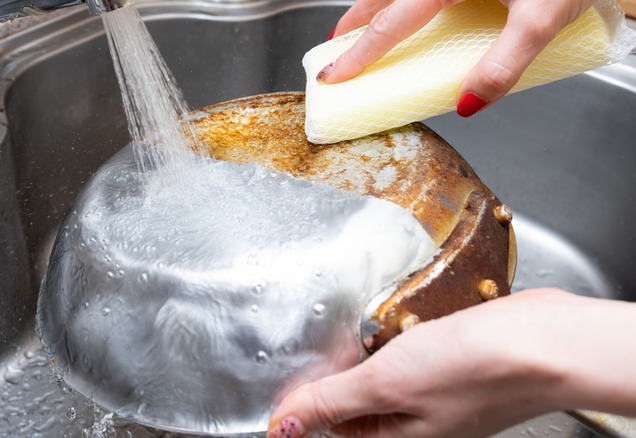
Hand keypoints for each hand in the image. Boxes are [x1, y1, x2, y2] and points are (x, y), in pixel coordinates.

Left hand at [266, 289, 635, 437]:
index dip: (312, 398)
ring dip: (374, 350)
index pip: (336, 426)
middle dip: (344, 369)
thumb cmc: (474, 369)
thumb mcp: (385, 383)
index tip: (298, 370)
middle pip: (360, 400)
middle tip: (341, 341)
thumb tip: (282, 428)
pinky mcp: (456, 367)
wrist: (544, 342)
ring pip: (386, 374)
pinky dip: (403, 338)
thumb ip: (330, 402)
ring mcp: (440, 395)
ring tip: (375, 329)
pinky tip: (406, 323)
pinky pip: (413, 356)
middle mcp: (420, 423)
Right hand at [320, 0, 595, 115]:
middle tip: (333, 49)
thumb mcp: (542, 20)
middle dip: (353, 23)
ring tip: (360, 30)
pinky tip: (407, 10)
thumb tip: (469, 103)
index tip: (332, 75)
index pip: (391, 22)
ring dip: (374, 8)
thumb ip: (504, 65)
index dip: (360, 53)